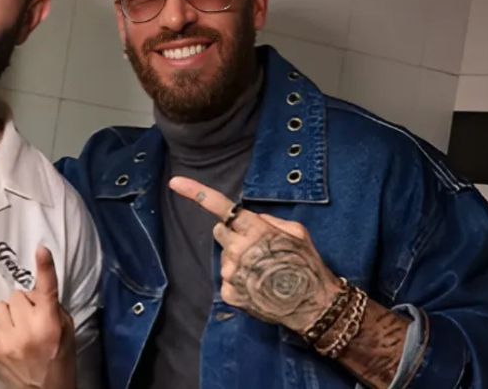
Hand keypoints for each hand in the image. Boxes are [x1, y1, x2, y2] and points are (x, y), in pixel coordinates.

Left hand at [0, 247, 75, 388]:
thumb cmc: (61, 359)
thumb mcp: (67, 331)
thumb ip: (52, 307)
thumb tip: (32, 293)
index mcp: (49, 323)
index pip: (46, 290)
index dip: (45, 268)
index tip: (40, 249)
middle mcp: (27, 329)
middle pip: (16, 295)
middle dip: (25, 304)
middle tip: (33, 321)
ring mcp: (6, 340)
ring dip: (7, 314)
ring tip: (18, 330)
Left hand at [169, 176, 341, 333]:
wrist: (312, 306)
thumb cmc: (307, 266)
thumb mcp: (298, 233)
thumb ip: (270, 221)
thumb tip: (251, 219)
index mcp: (255, 230)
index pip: (221, 207)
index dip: (196, 193)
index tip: (174, 182)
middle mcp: (238, 249)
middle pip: (220, 231)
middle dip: (233, 234)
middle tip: (256, 248)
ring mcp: (231, 272)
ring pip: (224, 256)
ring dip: (237, 259)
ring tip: (262, 271)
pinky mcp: (229, 293)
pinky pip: (226, 279)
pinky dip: (239, 281)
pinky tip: (257, 286)